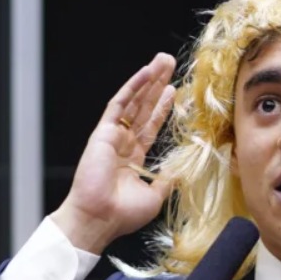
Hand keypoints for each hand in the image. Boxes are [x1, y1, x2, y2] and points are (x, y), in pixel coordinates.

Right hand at [51, 53, 177, 253]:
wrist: (100, 218)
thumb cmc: (122, 213)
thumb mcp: (154, 195)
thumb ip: (166, 179)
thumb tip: (181, 170)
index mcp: (133, 158)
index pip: (150, 126)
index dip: (162, 108)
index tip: (175, 91)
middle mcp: (122, 143)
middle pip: (143, 107)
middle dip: (158, 85)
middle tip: (170, 63)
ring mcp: (112, 135)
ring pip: (133, 101)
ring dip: (148, 80)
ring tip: (162, 61)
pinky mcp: (103, 132)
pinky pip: (119, 104)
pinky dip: (133, 87)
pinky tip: (146, 73)